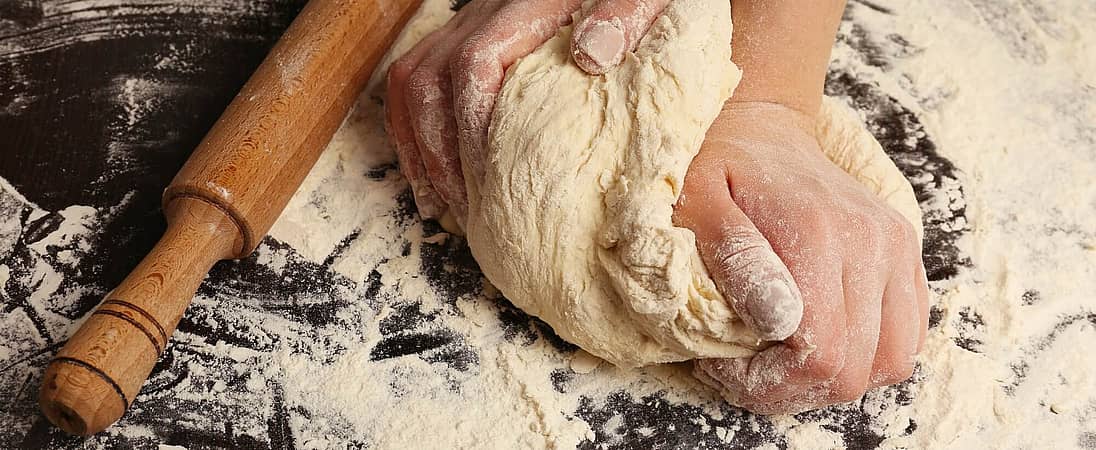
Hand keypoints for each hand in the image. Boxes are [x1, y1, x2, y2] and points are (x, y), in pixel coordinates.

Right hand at [385, 0, 670, 223]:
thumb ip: (622, 14)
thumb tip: (590, 55)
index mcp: (524, 6)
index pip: (474, 63)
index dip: (472, 124)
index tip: (488, 179)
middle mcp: (485, 12)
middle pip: (429, 79)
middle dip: (439, 152)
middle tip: (467, 211)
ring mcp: (469, 24)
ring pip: (411, 82)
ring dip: (419, 147)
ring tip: (442, 205)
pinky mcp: (465, 38)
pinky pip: (414, 81)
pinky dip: (413, 131)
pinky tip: (431, 176)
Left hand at [675, 102, 929, 413]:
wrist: (761, 128)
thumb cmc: (716, 166)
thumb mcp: (697, 202)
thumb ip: (735, 258)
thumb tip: (777, 321)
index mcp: (818, 233)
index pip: (821, 357)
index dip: (769, 385)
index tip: (723, 368)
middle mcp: (872, 242)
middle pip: (856, 370)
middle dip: (793, 390)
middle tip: (742, 373)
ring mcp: (896, 247)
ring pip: (891, 361)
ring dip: (834, 379)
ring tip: (780, 361)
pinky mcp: (904, 252)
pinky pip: (908, 334)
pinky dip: (867, 354)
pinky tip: (816, 340)